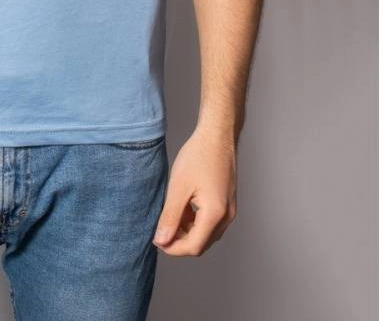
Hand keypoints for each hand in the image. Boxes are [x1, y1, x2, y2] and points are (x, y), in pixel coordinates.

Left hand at [152, 124, 236, 255]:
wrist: (217, 135)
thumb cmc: (198, 156)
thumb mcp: (178, 187)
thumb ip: (170, 216)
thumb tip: (161, 240)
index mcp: (215, 214)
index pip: (193, 247)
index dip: (173, 248)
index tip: (156, 240)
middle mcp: (226, 216)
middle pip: (201, 243)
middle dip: (179, 242)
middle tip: (160, 230)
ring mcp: (229, 210)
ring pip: (206, 234)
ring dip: (187, 232)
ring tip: (170, 215)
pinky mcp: (227, 203)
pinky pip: (210, 222)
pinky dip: (195, 222)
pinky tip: (182, 208)